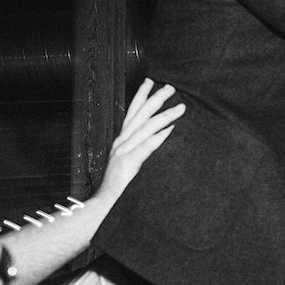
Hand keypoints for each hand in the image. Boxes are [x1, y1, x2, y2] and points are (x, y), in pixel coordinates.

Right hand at [92, 78, 184, 205]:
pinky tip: (168, 131)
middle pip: (139, 115)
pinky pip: (143, 149)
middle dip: (155, 99)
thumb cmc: (119, 183)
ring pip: (145, 129)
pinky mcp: (128, 165)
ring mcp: (123, 153)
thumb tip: (164, 132)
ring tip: (181, 108)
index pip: (132, 112)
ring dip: (164, 116)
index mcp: (122, 140)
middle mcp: (121, 142)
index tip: (151, 81)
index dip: (141, 95)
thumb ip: (144, 146)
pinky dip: (155, 139)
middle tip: (171, 87)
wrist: (103, 203)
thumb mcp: (131, 160)